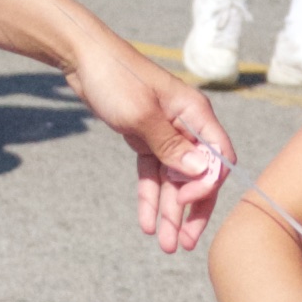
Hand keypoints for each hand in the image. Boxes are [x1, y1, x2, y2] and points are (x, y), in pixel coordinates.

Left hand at [66, 32, 231, 250]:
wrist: (83, 57)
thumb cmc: (116, 78)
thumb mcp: (142, 115)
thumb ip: (172, 147)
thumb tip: (203, 173)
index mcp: (195, 115)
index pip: (218, 159)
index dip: (206, 186)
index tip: (182, 202)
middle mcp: (186, 126)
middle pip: (197, 176)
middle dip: (190, 211)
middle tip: (184, 244)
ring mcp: (165, 133)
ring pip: (173, 180)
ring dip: (169, 212)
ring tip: (164, 244)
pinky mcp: (145, 137)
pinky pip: (152, 173)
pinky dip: (150, 196)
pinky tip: (146, 222)